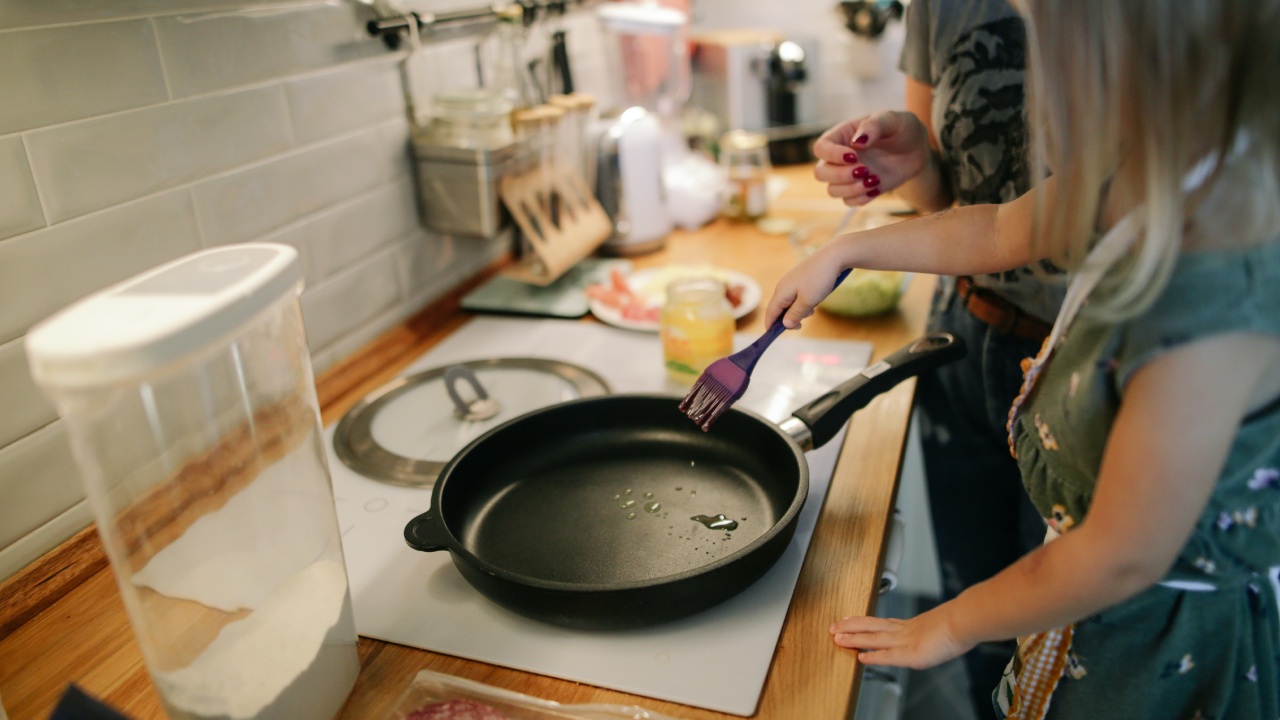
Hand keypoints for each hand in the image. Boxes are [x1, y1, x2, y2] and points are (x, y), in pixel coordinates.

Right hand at [764, 247, 846, 328]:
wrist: (833, 256)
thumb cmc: (819, 279)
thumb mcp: (808, 301)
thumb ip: (795, 314)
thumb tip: (784, 324)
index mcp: (781, 292)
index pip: (770, 312)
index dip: (770, 325)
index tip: (773, 336)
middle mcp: (783, 286)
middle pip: (780, 308)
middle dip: (789, 319)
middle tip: (801, 325)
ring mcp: (791, 281)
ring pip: (790, 302)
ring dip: (798, 311)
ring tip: (812, 310)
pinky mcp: (800, 278)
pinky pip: (797, 295)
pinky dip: (803, 302)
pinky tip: (815, 300)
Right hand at [812, 111, 932, 205]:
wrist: (916, 149)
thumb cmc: (901, 128)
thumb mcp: (892, 119)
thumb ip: (873, 126)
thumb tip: (856, 142)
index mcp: (842, 136)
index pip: (821, 147)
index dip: (832, 155)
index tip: (854, 156)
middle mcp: (839, 157)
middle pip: (821, 173)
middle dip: (840, 175)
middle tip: (865, 170)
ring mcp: (848, 175)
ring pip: (832, 191)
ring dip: (852, 189)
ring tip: (875, 180)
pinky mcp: (859, 190)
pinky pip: (849, 202)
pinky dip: (861, 198)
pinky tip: (877, 188)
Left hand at [830, 607, 972, 669]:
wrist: (966, 620)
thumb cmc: (959, 623)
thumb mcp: (942, 626)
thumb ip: (933, 631)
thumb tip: (938, 633)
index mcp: (910, 625)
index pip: (880, 623)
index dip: (863, 622)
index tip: (848, 619)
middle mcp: (904, 631)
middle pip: (871, 626)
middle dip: (850, 627)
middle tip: (833, 627)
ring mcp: (906, 641)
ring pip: (874, 638)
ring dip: (854, 639)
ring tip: (837, 638)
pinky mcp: (912, 654)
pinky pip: (888, 656)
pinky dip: (873, 656)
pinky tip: (860, 657)